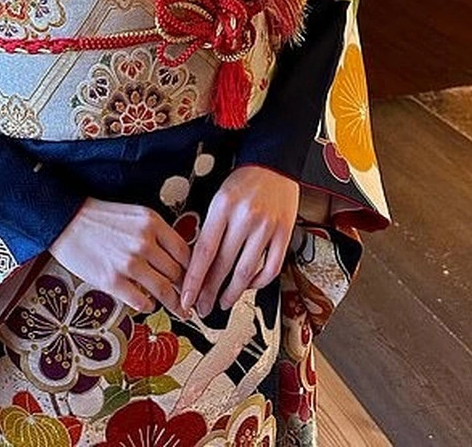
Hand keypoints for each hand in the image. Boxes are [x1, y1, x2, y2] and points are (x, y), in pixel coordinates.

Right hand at [49, 198, 190, 313]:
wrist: (66, 220)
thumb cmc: (100, 218)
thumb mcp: (135, 215)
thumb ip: (157, 233)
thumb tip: (176, 258)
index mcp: (152, 222)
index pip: (186, 252)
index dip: (195, 270)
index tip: (198, 281)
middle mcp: (144, 241)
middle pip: (177, 273)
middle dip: (186, 290)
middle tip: (192, 301)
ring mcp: (128, 262)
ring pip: (163, 290)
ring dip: (174, 303)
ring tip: (180, 311)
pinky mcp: (112, 280)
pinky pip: (141, 301)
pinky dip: (148, 305)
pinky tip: (147, 303)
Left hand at [180, 166, 298, 315]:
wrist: (274, 164)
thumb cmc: (242, 182)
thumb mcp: (218, 199)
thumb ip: (210, 228)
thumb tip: (197, 264)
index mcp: (223, 207)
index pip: (204, 251)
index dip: (194, 279)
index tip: (187, 297)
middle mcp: (245, 218)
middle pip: (224, 265)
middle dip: (210, 291)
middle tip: (202, 307)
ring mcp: (267, 227)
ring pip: (247, 271)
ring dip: (232, 292)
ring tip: (223, 302)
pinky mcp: (284, 233)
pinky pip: (271, 268)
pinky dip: (258, 282)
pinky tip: (249, 284)